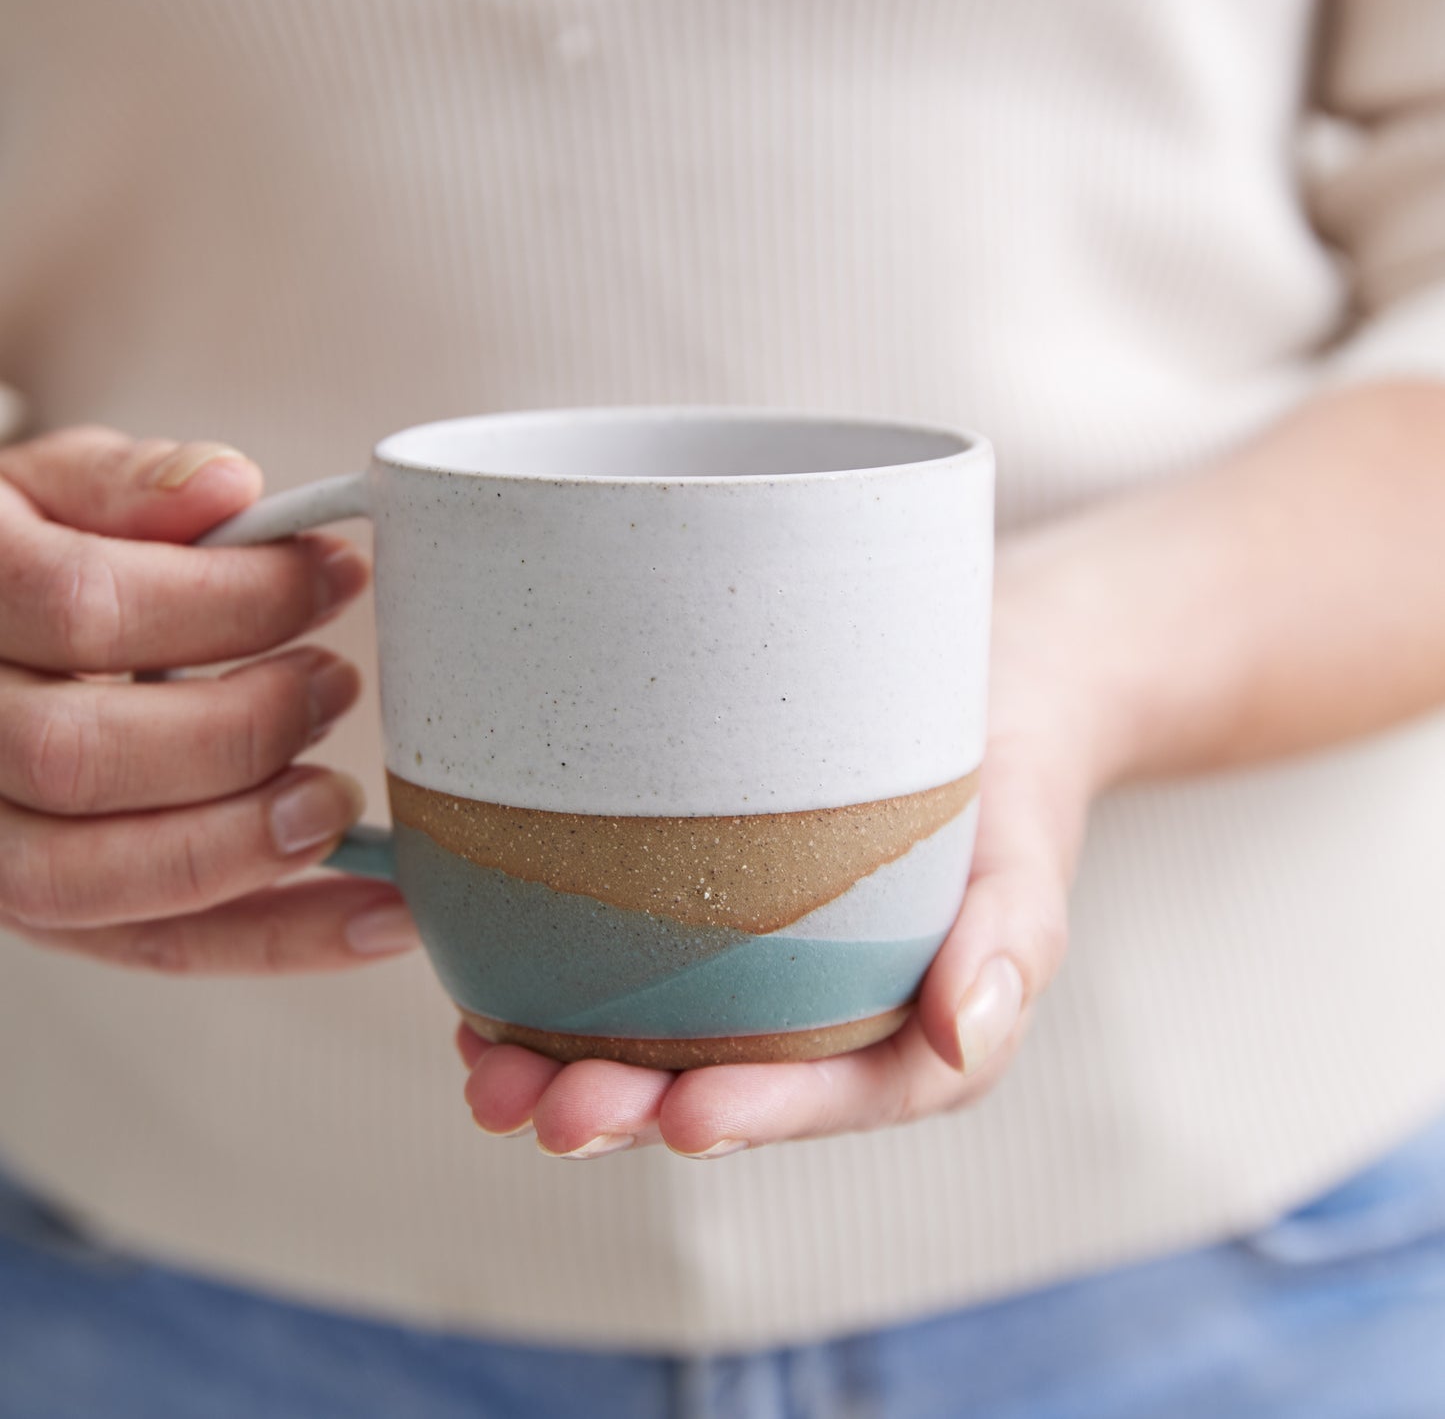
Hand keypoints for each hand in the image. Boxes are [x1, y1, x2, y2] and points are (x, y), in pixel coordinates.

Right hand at [0, 425, 418, 969]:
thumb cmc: (17, 559)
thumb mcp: (46, 492)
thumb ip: (126, 486)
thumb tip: (227, 487)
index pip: (84, 607)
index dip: (231, 597)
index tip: (334, 573)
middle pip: (79, 757)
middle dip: (241, 727)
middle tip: (337, 684)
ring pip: (91, 878)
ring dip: (248, 845)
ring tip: (342, 799)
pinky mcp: (38, 907)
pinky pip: (151, 945)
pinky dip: (280, 937)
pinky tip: (384, 917)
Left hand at [457, 543, 1111, 1157]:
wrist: (974, 705)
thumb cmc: (1007, 789)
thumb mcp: (1025, 862)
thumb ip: (1006, 949)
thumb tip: (964, 1034)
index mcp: (905, 1047)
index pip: (836, 1097)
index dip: (761, 1115)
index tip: (686, 1115)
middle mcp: (819, 1036)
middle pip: (721, 1091)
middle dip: (626, 1109)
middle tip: (536, 1111)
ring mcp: (758, 989)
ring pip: (658, 1047)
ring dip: (565, 1070)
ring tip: (482, 1070)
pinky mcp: (708, 930)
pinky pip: (629, 978)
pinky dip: (554, 996)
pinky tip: (483, 996)